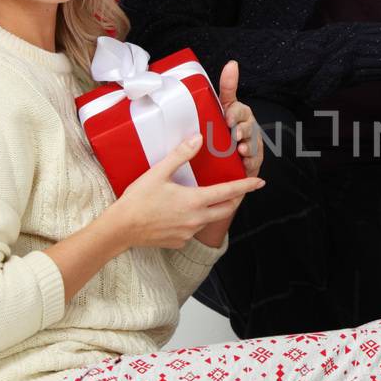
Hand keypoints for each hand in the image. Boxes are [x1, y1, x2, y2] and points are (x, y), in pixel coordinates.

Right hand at [110, 133, 264, 249]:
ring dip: (213, 210)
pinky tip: (181, 213)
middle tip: (238, 190)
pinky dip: (194, 221)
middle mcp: (196, 219)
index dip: (246, 186)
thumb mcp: (158, 173)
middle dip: (235, 199)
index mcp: (194, 201)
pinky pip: (193, 230)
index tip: (260, 182)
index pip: (228, 192)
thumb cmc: (138, 200)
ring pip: (209, 220)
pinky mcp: (179, 242)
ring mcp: (188, 233)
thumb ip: (180, 155)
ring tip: (206, 198)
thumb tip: (198, 139)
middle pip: (226, 209)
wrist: (120, 229)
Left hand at [218, 60, 262, 180]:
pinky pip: (255, 160)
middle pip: (248, 126)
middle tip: (235, 134)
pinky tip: (245, 162)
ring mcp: (252, 143)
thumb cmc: (226, 130)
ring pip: (252, 143)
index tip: (227, 118)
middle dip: (242, 130)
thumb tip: (233, 64)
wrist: (230, 159)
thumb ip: (228, 88)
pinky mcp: (254, 159)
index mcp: (238, 113)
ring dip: (247, 146)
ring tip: (240, 149)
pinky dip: (250, 162)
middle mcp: (247, 126)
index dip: (233, 113)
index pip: (237, 108)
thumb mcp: (221, 108)